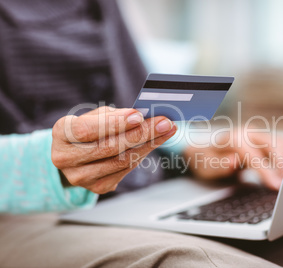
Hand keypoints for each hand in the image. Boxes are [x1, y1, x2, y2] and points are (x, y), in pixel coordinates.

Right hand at [51, 106, 176, 193]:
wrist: (77, 155)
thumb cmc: (88, 129)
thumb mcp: (95, 116)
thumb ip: (114, 116)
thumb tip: (142, 116)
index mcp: (60, 135)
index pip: (86, 130)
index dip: (113, 123)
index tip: (138, 116)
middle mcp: (65, 159)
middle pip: (108, 148)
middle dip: (141, 133)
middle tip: (164, 123)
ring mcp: (81, 177)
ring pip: (121, 161)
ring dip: (149, 145)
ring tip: (167, 131)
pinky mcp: (97, 188)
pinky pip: (126, 170)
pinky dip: (143, 154)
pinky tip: (155, 142)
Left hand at [184, 129, 282, 189]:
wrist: (204, 152)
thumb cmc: (206, 161)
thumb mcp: (207, 167)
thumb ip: (220, 165)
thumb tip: (233, 161)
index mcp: (233, 138)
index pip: (254, 154)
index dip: (267, 170)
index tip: (276, 185)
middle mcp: (247, 133)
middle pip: (273, 143)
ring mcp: (256, 135)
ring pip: (279, 143)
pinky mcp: (262, 140)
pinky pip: (279, 146)